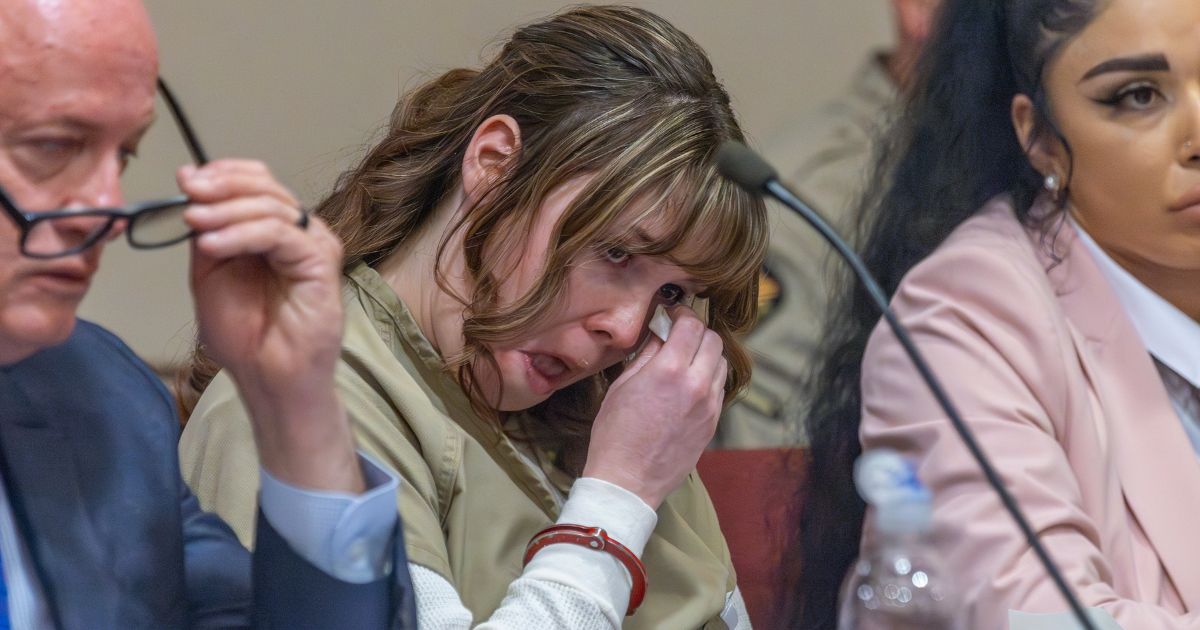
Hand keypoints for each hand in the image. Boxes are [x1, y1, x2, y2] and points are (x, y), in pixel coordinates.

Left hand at [179, 160, 362, 493]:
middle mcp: (298, 232)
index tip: (187, 182)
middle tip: (189, 196)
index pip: (257, 180)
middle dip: (222, 186)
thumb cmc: (244, 334)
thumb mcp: (210, 270)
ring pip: (272, 207)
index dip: (223, 173)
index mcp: (273, 229)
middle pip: (265, 187)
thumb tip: (191, 177)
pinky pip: (281, 234)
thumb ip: (206, 228)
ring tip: (195, 224)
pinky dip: (243, 234)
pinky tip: (213, 245)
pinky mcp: (321, 262)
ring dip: (227, 211)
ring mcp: (313, 245)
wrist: (267, 377)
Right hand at [582, 306, 727, 508]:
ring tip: (684, 361)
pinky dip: (707, 378)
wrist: (627, 480)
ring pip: (721, 363)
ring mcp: (708, 406)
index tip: (673, 315)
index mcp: (669, 371)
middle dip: (697, 332)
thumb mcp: (622, 386)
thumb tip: (661, 333)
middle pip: (713, 340)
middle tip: (679, 335)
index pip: (691, 325)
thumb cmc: (615, 434)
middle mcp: (696, 385)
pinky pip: (718, 388)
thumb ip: (647, 354)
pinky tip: (688, 385)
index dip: (682, 314)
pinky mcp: (712, 423)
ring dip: (705, 355)